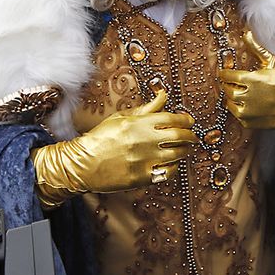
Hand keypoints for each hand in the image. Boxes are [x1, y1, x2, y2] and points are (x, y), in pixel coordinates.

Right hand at [31, 90, 194, 205]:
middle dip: (190, 135)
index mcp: (138, 124)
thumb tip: (163, 96)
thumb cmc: (101, 138)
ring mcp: (143, 160)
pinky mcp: (141, 178)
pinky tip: (171, 163)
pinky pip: (167, 172)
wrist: (83, 163)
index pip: (171, 118)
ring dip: (184, 151)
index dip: (185, 119)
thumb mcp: (121, 118)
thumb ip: (145, 109)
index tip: (189, 121)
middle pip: (178, 136)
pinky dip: (173, 167)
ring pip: (177, 154)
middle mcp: (143, 141)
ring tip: (183, 149)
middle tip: (192, 136)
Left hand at [218, 32, 274, 127]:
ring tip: (239, 94)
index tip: (224, 72)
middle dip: (228, 86)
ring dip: (233, 101)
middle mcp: (253, 98)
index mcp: (255, 80)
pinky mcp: (262, 124)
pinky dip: (242, 114)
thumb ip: (256, 48)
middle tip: (231, 83)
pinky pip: (243, 120)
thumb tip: (246, 33)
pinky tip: (247, 107)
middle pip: (229, 92)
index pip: (229, 76)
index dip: (225, 74)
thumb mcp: (274, 61)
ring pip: (233, 108)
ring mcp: (257, 113)